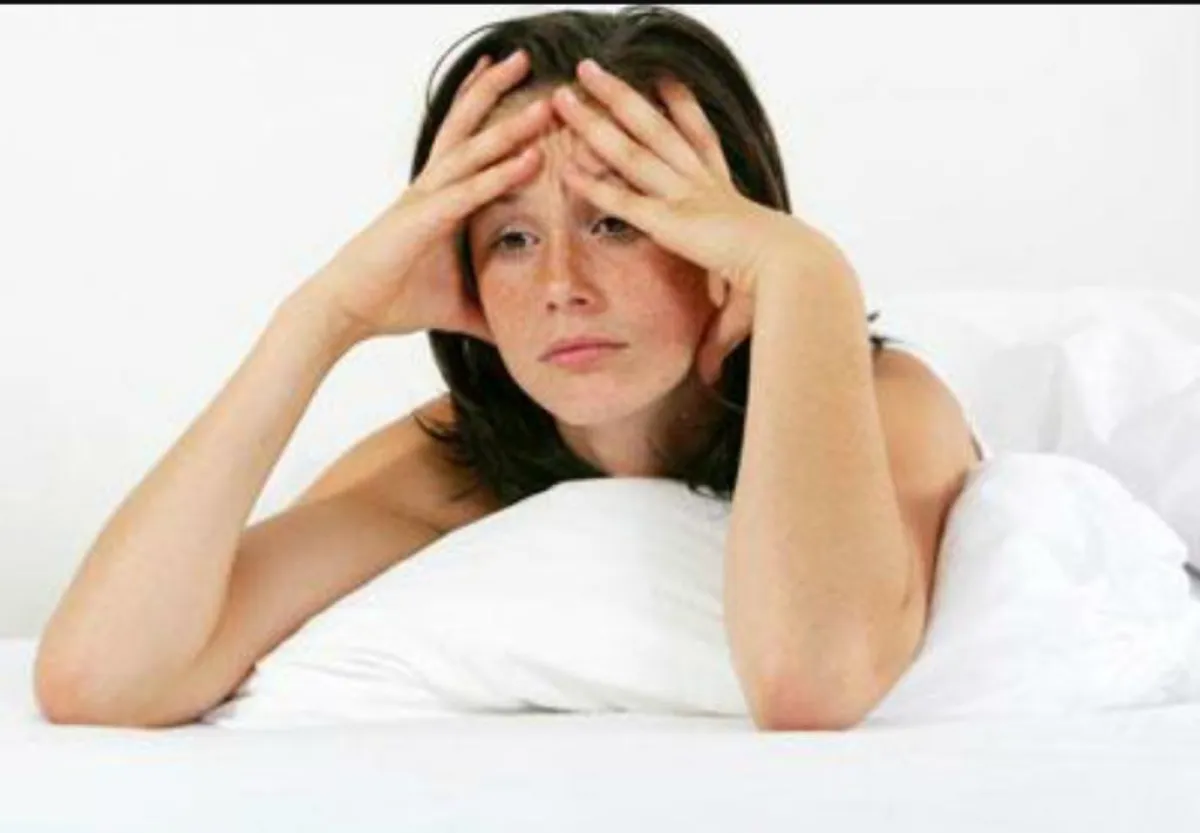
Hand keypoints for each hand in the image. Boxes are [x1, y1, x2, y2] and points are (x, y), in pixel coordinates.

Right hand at [302, 48, 553, 344]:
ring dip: (509, 125)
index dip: (488, 109)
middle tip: (527, 58)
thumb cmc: (394, 299)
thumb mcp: (458, 306)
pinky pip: (468, 192)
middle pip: (468, 126)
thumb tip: (518, 332)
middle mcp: (432, 188)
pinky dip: (499, 175)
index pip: (468, 143)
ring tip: (541, 102)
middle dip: (497, 91)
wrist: (346, 311)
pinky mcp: (422, 221)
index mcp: (439, 198)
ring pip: (472, 150)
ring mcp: (426, 200)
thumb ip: (490, 312)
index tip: (516, 82)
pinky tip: (528, 159)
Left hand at [551, 58, 844, 384]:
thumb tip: (705, 377)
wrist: (800, 281)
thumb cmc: (783, 294)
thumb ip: (715, 340)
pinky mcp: (673, 221)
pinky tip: (564, 159)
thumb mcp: (742, 314)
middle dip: (622, 98)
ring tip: (566, 90)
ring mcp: (687, 199)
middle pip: (654, 129)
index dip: (682, 111)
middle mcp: (704, 187)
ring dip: (597, 119)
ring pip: (632, 148)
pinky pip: (623, 196)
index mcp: (726, 196)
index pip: (699, 142)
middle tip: (593, 70)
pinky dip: (594, 180)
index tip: (665, 82)